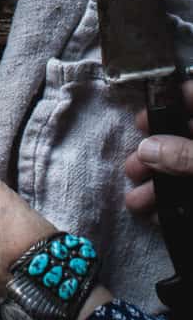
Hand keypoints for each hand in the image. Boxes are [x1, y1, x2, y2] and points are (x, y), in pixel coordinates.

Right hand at [125, 79, 192, 214]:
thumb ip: (184, 155)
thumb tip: (146, 149)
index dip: (169, 102)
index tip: (140, 122)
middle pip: (186, 136)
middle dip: (155, 153)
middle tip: (132, 167)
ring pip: (187, 168)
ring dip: (159, 185)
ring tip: (135, 202)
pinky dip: (176, 205)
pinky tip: (156, 218)